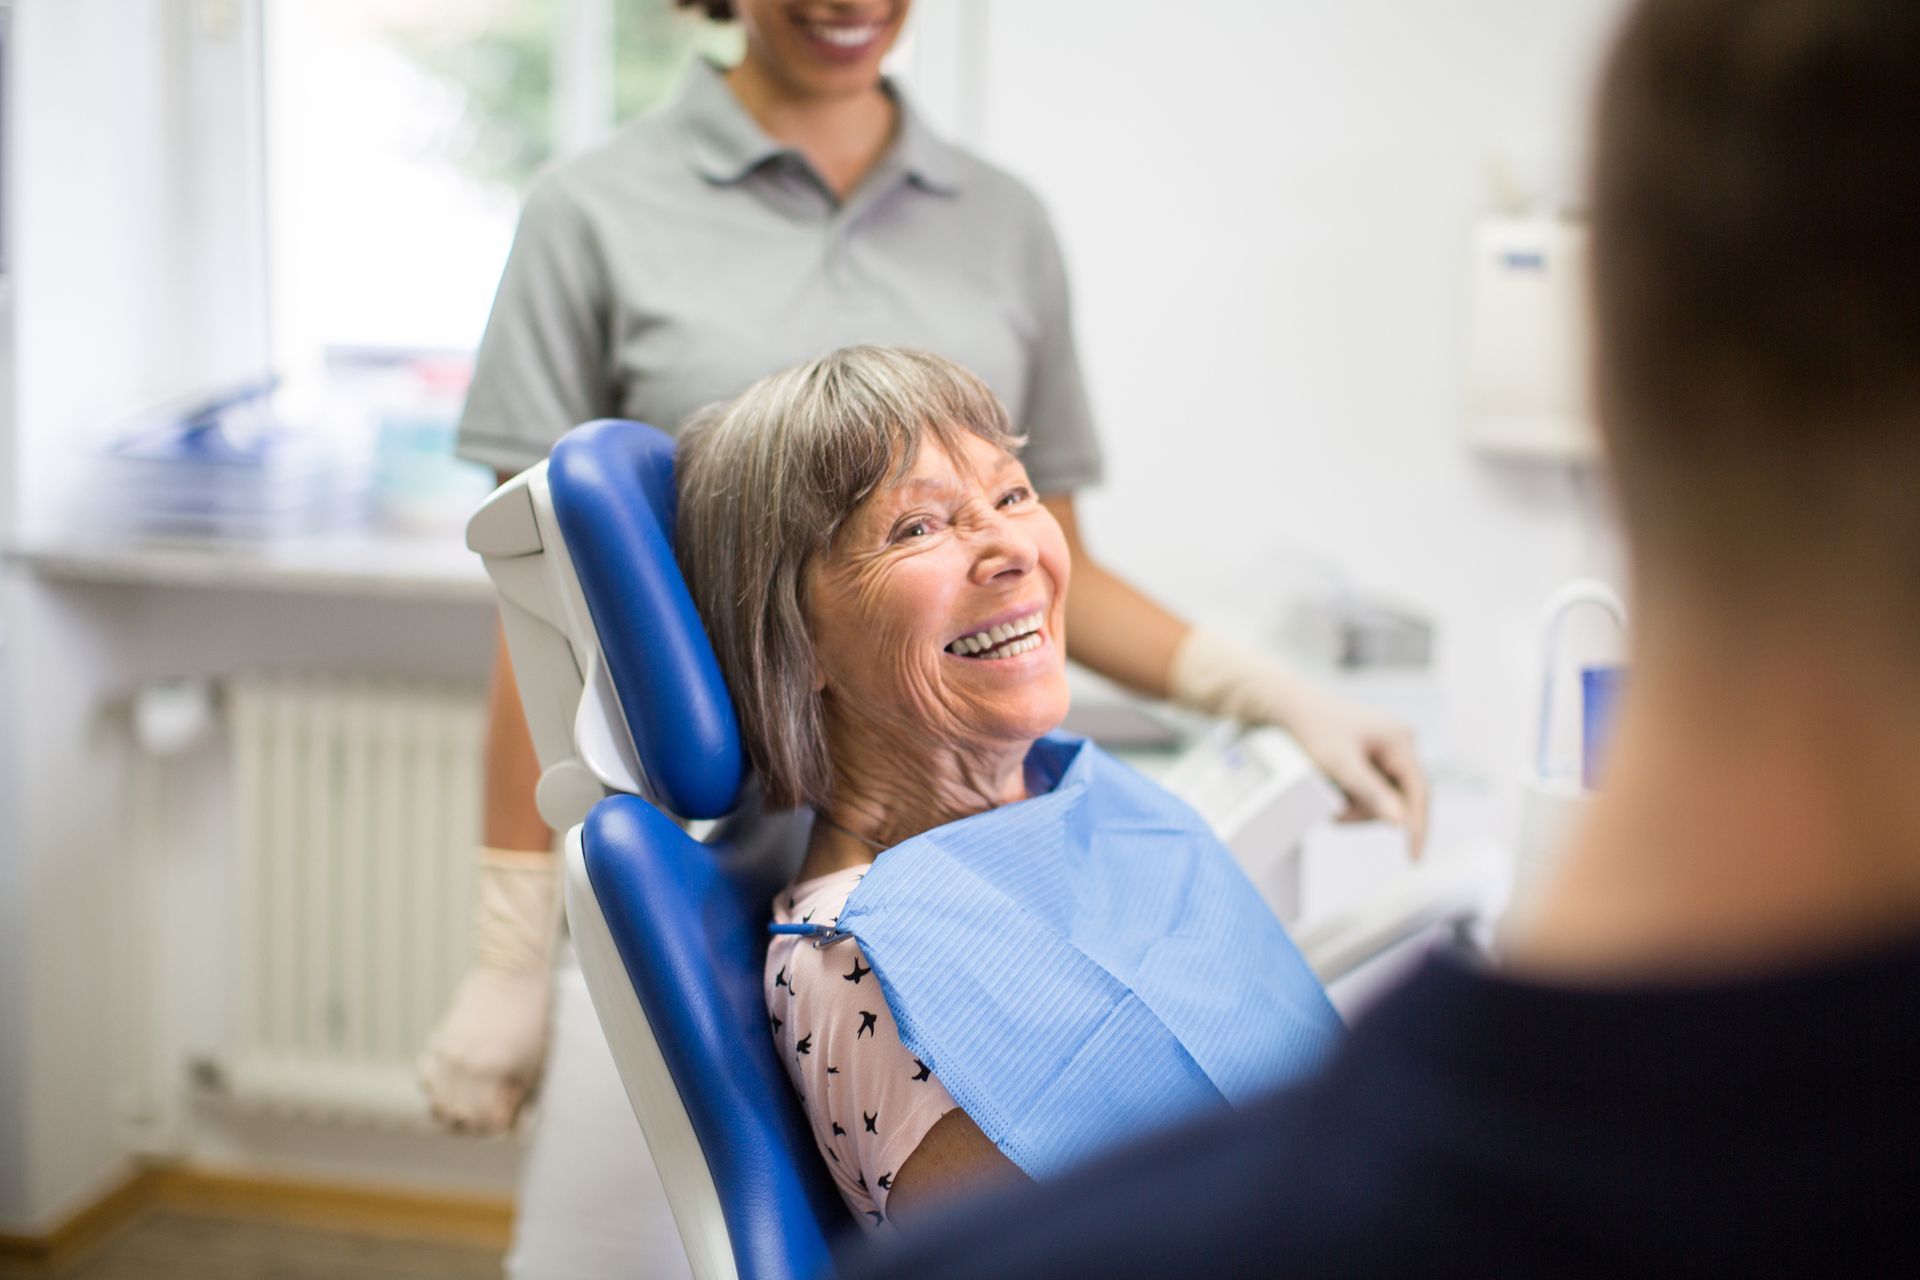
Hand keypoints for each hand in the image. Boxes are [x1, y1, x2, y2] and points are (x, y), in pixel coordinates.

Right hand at [419, 965, 551, 1132]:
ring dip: (451, 1112)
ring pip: (435, 1101)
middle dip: (472, 1126)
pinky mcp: (439, 1042)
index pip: (481, 1121)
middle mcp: (461, 1065)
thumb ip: (518, 1097)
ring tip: (470, 1109)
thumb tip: (508, 1126)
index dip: (494, 1129)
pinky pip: (427, 1078)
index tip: (506, 1125)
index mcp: (488, 1071)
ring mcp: (446, 1053)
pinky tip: (455, 1086)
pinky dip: (436, 1089)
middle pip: (454, 1116)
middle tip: (489, 1119)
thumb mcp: (533, 1061)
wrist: (512, 974)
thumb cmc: (531, 1018)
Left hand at [1277, 683, 1427, 854]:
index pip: (1419, 791)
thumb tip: (1401, 822)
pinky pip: (1371, 789)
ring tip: (1327, 800)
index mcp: (1400, 741)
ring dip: (1357, 807)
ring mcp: (1386, 751)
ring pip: (1384, 797)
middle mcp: (1399, 744)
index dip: (1418, 826)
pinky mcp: (1372, 757)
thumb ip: (1371, 793)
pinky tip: (1332, 793)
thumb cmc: (1314, 731)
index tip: (1413, 857)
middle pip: (1401, 797)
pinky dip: (1352, 798)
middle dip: (1369, 812)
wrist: (1289, 708)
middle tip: (1337, 817)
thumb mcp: (1341, 766)